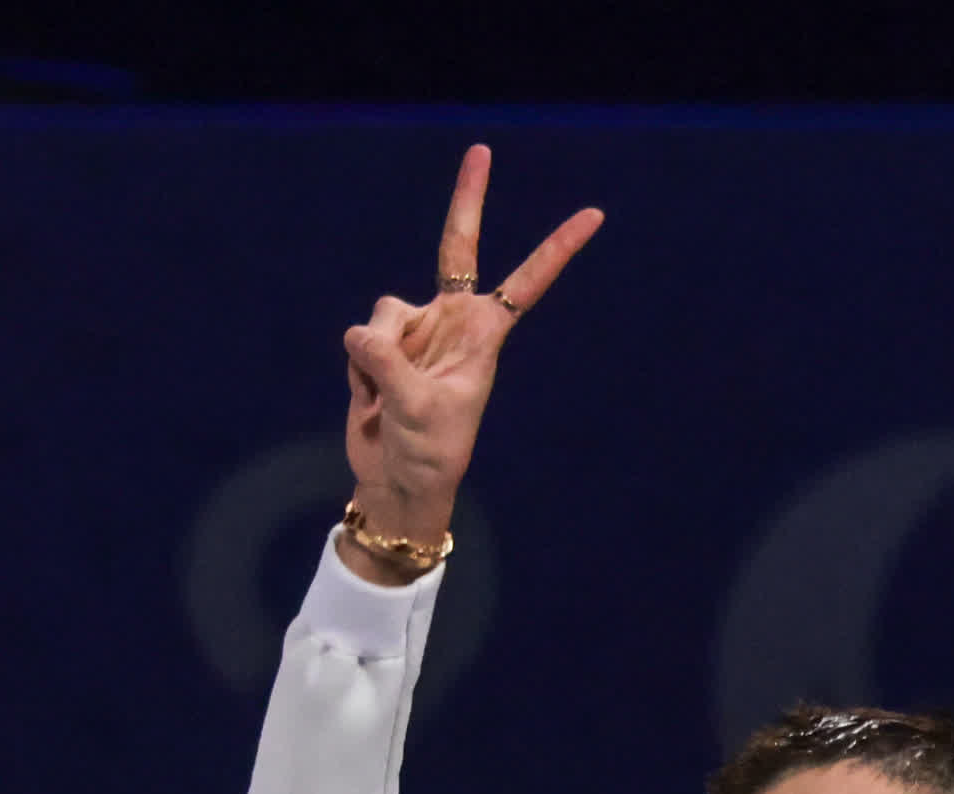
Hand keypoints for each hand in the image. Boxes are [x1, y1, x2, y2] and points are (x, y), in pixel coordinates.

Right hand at [338, 145, 602, 566]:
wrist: (396, 482)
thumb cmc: (428, 452)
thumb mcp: (419, 410)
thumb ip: (391, 362)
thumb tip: (360, 332)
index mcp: (484, 335)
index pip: (527, 282)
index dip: (558, 248)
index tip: (595, 215)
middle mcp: (452, 321)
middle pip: (456, 246)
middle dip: (468, 199)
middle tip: (482, 150)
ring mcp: (415, 330)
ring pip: (385, 310)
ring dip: (378, 353)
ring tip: (387, 397)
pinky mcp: (379, 346)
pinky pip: (359, 339)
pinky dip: (359, 371)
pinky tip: (372, 400)